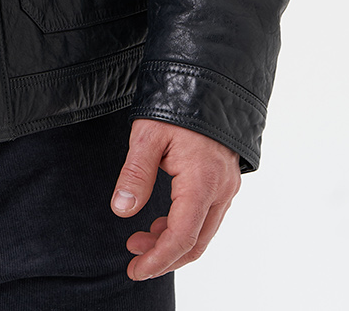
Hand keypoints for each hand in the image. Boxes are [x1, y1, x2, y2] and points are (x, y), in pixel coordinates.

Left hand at [110, 118, 240, 280]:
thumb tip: (122, 210)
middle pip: (196, 243)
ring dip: (173, 242)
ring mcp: (227, 186)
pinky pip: (207, 216)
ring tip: (140, 238)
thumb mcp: (147, 134)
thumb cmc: (177, 103)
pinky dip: (185, 227)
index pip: (182, 237)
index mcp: (202, 182)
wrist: (208, 78)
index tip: (135, 270)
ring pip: (203, 232)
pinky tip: (161, 221)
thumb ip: (135, 174)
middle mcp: (221, 190)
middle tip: (133, 258)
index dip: (158, 260)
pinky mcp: (225, 180)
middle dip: (164, 257)